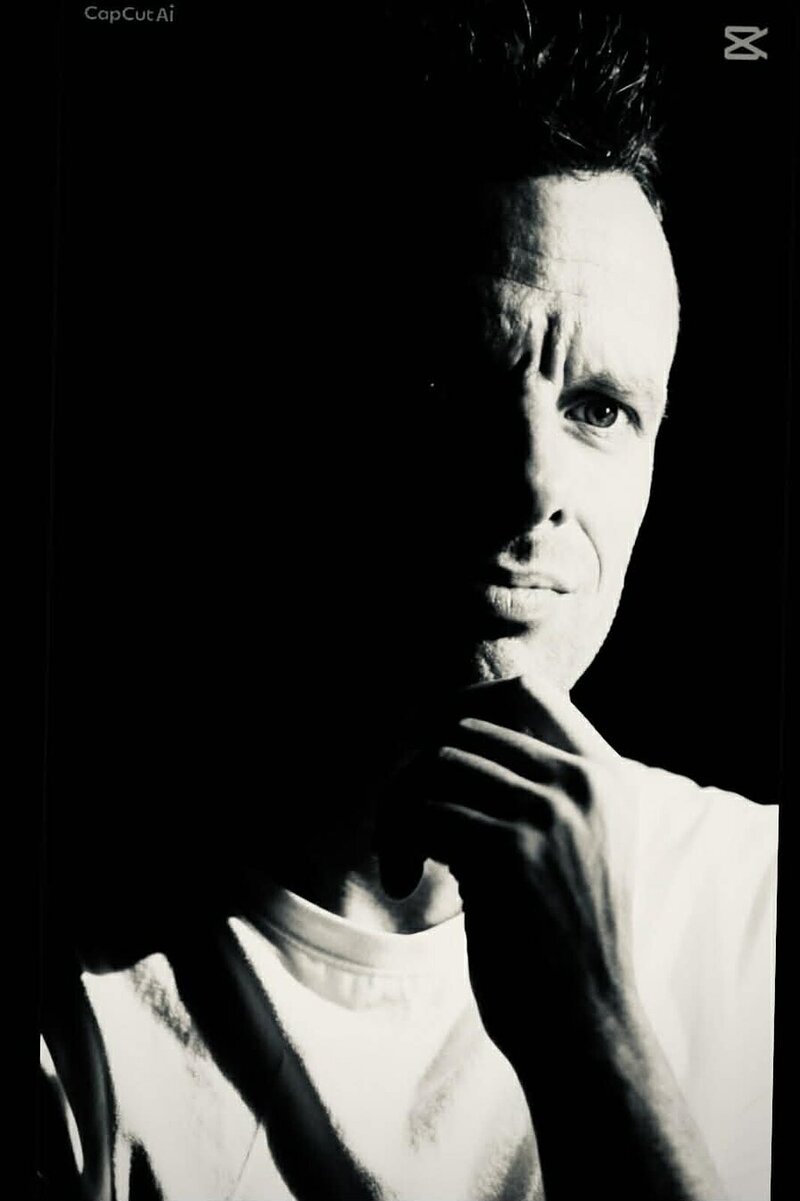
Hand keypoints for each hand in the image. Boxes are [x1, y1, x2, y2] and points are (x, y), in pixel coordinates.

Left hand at [380, 674, 631, 1060]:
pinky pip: (423, 813)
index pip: (529, 691)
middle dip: (417, 770)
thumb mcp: (572, 846)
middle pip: (465, 726)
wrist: (584, 1026)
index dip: (464, 704)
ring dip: (400, 808)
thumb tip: (446, 735)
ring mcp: (551, 814)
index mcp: (605, 776)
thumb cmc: (560, 942)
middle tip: (403, 826)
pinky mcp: (511, 852)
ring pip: (436, 765)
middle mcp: (584, 783)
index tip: (425, 742)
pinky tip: (402, 883)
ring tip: (401, 857)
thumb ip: (533, 788)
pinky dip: (396, 844)